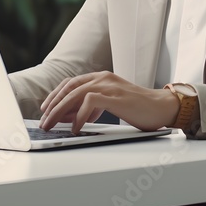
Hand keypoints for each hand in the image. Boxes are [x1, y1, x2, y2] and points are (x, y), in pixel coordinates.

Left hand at [38, 71, 180, 133]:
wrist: (162, 107)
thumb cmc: (138, 107)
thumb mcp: (111, 104)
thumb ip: (93, 106)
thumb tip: (72, 117)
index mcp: (101, 77)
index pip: (70, 83)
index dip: (55, 96)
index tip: (46, 109)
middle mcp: (102, 78)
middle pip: (69, 89)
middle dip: (52, 106)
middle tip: (43, 121)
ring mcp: (108, 86)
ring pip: (75, 94)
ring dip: (59, 111)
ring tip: (52, 125)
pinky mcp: (115, 96)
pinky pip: (89, 102)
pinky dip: (79, 116)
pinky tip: (76, 128)